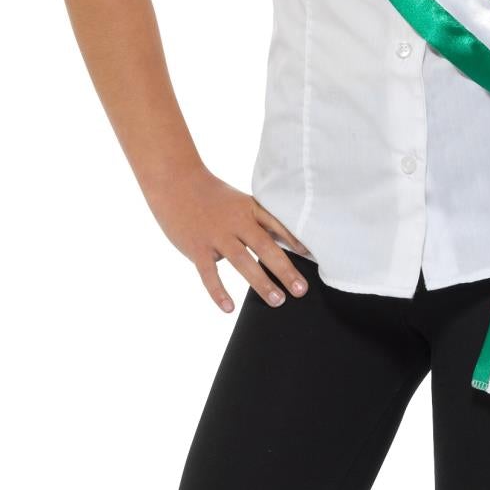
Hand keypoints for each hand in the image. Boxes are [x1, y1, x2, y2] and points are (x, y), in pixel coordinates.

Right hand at [153, 165, 314, 310]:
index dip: (295, 241)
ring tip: (277, 300)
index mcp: (249, 209)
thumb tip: (288, 244)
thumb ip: (260, 222)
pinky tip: (229, 308)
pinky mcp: (197, 248)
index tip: (314, 257)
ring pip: (242, 262)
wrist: (175, 182)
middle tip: (301, 290)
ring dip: (261, 283)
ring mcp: (216, 235)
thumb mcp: (240, 202)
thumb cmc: (213, 196)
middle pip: (265, 248)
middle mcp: (235, 222)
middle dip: (285, 270)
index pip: (277, 226)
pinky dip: (218, 292)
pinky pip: (209, 274)